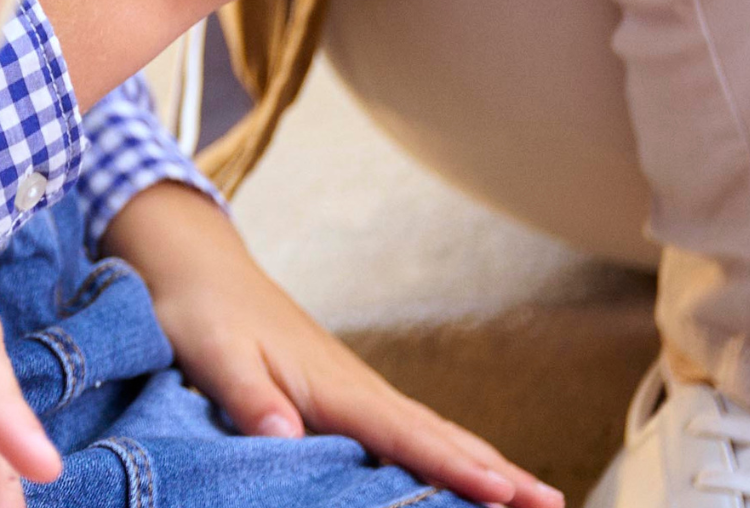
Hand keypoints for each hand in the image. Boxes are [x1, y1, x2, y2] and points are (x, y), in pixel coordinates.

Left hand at [103, 184, 555, 507]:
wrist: (196, 265)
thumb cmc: (202, 310)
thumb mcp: (213, 354)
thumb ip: (251, 399)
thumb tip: (288, 439)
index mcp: (334, 387)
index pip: (408, 435)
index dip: (458, 468)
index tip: (506, 493)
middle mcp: (359, 388)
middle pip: (442, 436)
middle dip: (500, 473)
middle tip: (553, 505)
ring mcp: (358, 390)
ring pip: (434, 432)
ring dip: (486, 464)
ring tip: (535, 497)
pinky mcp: (346, 394)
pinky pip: (411, 430)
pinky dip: (449, 452)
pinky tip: (466, 472)